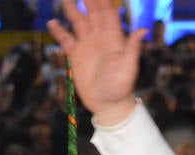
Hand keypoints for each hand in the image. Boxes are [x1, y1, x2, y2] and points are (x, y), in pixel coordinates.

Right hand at [47, 0, 143, 125]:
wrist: (108, 105)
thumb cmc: (121, 88)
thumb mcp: (129, 68)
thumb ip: (132, 49)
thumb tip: (142, 31)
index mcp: (113, 38)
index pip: (107, 13)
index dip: (101, 1)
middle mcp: (99, 38)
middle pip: (92, 13)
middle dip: (86, 0)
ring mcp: (87, 46)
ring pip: (78, 22)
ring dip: (71, 10)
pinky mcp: (76, 56)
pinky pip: (66, 40)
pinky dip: (59, 32)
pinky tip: (52, 23)